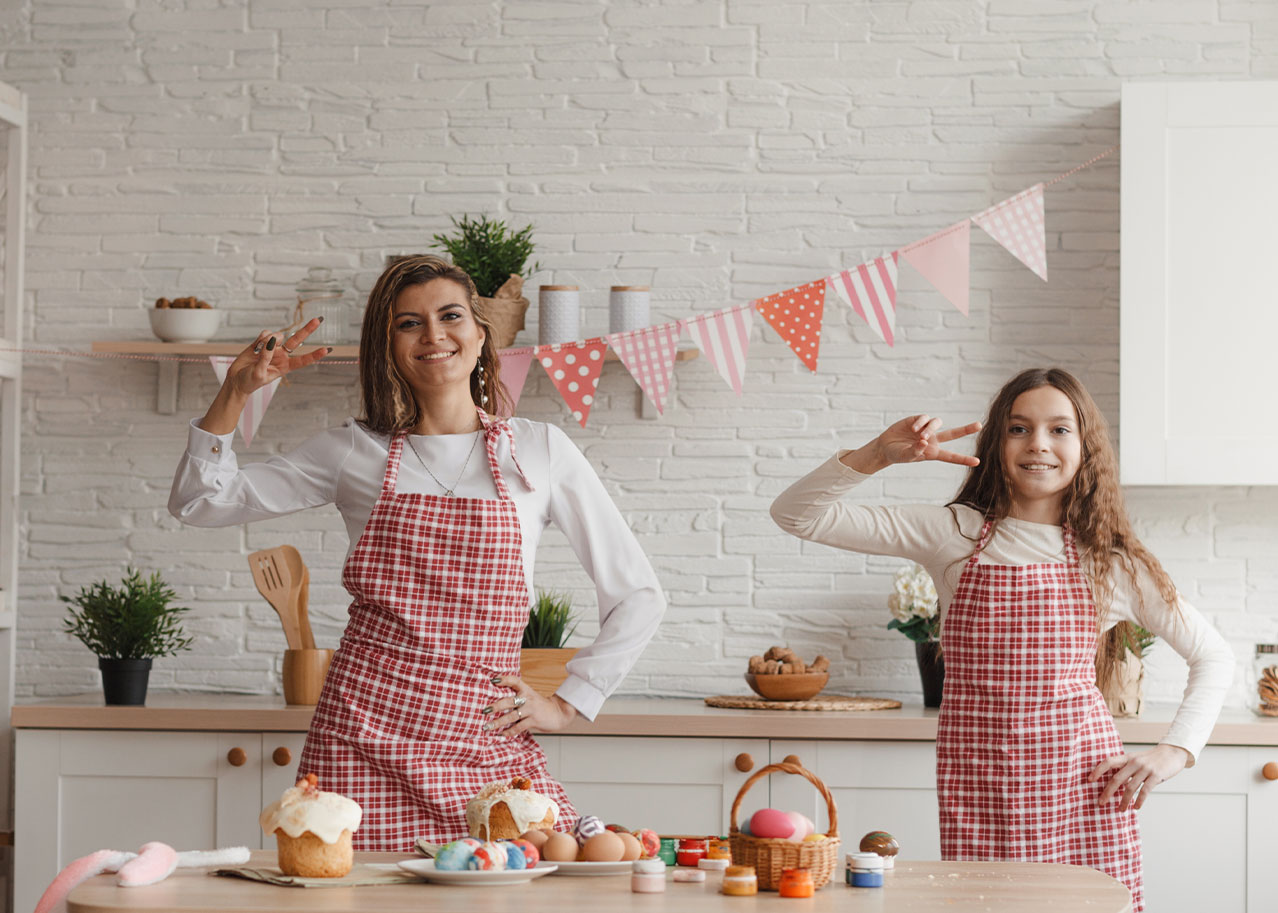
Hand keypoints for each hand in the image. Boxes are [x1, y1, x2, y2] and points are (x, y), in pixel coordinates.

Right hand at [223, 318, 328, 398]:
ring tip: (259, 349)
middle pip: (297, 340)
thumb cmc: (250, 381)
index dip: (315, 355)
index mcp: (286, 366)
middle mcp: (282, 355)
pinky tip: (255, 346)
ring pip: (278, 335)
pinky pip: (266, 333)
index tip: (327, 350)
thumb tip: (272, 341)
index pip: (303, 360)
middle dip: (307, 329)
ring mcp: (272, 347)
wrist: (236, 379)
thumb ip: (266, 357)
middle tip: (318, 319)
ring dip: (270, 338)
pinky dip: (261, 337)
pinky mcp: (262, 342)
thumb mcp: (259, 373)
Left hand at [482, 675, 578, 737]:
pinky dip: (508, 732)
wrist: (559, 713)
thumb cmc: (540, 706)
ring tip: (487, 726)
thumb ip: (517, 697)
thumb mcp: (530, 697)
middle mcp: (528, 698)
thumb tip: (497, 703)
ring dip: (497, 722)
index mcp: (526, 690)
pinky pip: (518, 727)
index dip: (504, 679)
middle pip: (508, 701)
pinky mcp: (533, 721)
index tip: (493, 680)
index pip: (514, 681)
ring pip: (511, 716)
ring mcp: (531, 710)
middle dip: (495, 706)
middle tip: (484, 711)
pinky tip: (501, 734)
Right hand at [843, 414, 981, 472]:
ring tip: (920, 436)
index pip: (951, 456)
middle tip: (979, 425)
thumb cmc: (897, 454)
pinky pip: (925, 418)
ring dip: (930, 429)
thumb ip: (915, 451)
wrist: (885, 446)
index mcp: (933, 452)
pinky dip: (921, 423)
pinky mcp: (917, 420)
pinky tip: (913, 429)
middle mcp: (933, 440)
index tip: (977, 462)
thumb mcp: (905, 456)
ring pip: (936, 424)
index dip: (963, 459)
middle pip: (953, 433)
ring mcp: (926, 429)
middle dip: (966, 429)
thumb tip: (924, 441)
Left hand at [1089, 744, 1189, 810]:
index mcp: (1127, 757)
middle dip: (1107, 792)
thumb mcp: (1137, 760)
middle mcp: (1134, 762)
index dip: (1098, 770)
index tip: (1089, 780)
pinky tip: (1136, 807)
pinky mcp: (1156, 776)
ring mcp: (1145, 769)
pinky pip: (1145, 790)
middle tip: (1101, 803)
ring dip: (1124, 800)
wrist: (1172, 753)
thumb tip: (1115, 784)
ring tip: (1120, 810)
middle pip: (1116, 779)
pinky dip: (1139, 800)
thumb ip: (1126, 769)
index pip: (1109, 762)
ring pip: (1130, 787)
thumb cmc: (1152, 759)